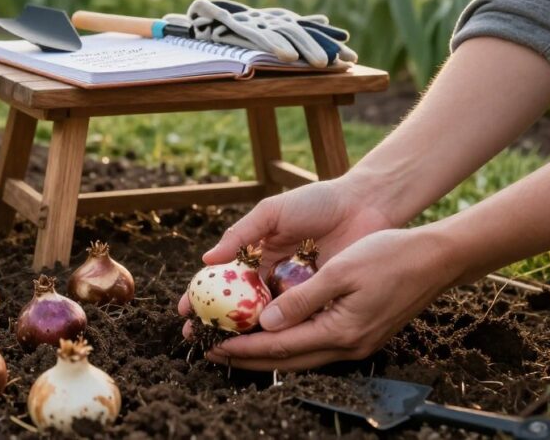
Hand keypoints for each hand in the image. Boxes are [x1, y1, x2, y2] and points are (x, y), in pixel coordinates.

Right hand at [178, 177, 392, 331]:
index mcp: (258, 255)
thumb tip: (207, 260)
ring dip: (244, 336)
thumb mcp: (272, 212)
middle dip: (216, 324)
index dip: (202, 296)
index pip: (224, 281)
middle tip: (197, 339)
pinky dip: (280, 334)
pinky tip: (262, 347)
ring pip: (265, 320)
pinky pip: (297, 322)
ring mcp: (296, 293)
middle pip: (239, 307)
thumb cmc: (316, 202)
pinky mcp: (320, 303)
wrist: (364, 205)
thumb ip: (241, 234)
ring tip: (222, 349)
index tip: (185, 312)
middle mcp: (273, 278)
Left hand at [205, 228, 457, 370]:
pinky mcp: (361, 334)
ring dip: (267, 352)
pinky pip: (316, 345)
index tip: (214, 345)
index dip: (244, 347)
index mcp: (340, 332)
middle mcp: (347, 345)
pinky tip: (275, 334)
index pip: (280, 347)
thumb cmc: (389, 256)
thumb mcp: (340, 272)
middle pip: (287, 360)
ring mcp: (357, 343)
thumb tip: (266, 323)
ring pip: (301, 356)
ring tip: (236, 346)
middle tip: (213, 351)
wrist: (436, 258)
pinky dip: (290, 343)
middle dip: (247, 357)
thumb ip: (301, 300)